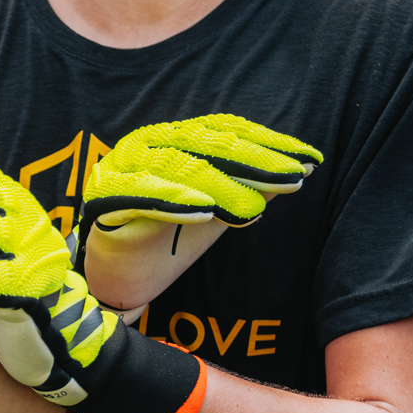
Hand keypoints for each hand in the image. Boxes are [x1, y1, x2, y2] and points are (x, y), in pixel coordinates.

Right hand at [79, 114, 320, 314]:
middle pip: (206, 144)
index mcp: (176, 138)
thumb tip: (298, 172)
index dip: (269, 143)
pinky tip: (204, 213)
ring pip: (177, 166)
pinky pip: (140, 194)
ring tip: (254, 209)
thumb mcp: (219, 210)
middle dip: (254, 161)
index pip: (227, 132)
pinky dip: (172, 200)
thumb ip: (249, 188)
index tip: (308, 160)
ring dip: (220, 184)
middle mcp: (149, 144)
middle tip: (292, 178)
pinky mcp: (103, 199)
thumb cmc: (169, 240)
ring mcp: (123, 167)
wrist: (120, 280)